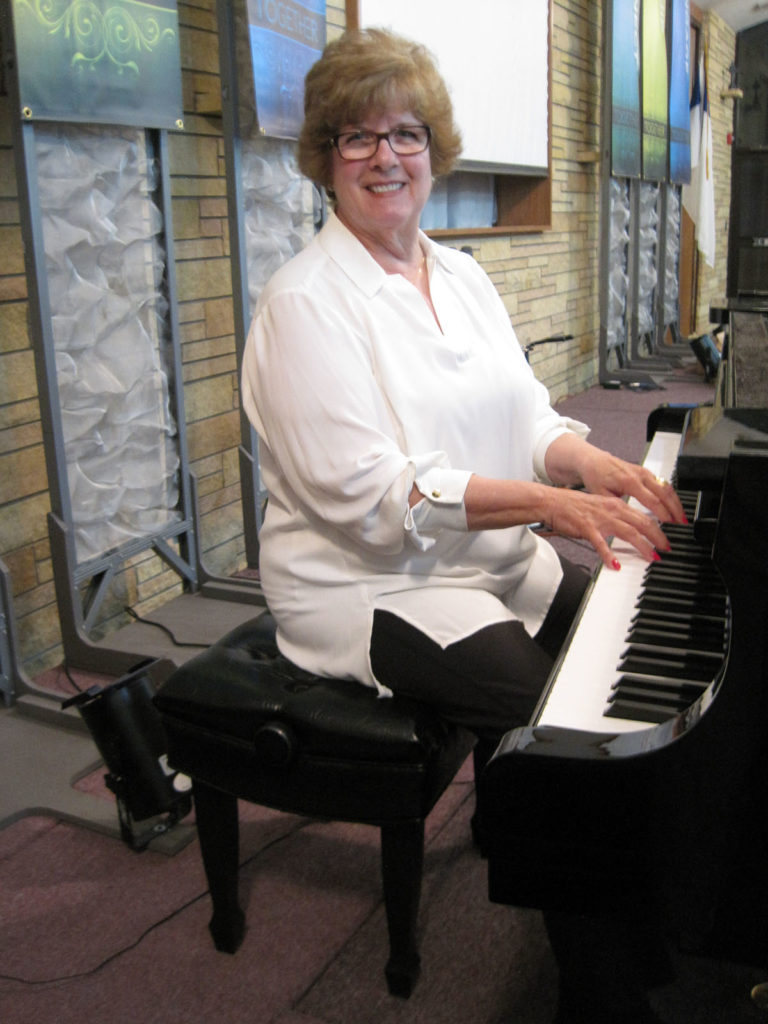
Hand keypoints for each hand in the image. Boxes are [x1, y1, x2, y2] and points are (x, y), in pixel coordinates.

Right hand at [543, 485, 673, 569]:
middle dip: (657, 537)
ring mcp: (600, 519)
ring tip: (650, 557)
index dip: (658, 528)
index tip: (666, 539)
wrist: (552, 502)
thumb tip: (630, 528)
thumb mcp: (600, 507)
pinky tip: (615, 564)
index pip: (644, 516)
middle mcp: (612, 510)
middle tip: (665, 549)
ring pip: (628, 532)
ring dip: (642, 546)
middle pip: (642, 523)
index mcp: (616, 504)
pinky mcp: (587, 528)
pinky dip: (609, 555)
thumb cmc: (573, 506)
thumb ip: (616, 516)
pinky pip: (601, 544)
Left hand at [576, 448, 686, 525]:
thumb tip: (628, 521)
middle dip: (675, 509)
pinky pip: (663, 483)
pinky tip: (673, 505)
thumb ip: (616, 506)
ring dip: (676, 502)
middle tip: (682, 524)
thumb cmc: (596, 477)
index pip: (652, 500)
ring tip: (681, 517)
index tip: (670, 525)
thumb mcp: (601, 495)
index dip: (663, 514)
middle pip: (665, 493)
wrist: (593, 461)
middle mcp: (640, 475)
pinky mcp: (645, 471)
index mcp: (629, 482)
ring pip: (667, 487)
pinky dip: (671, 495)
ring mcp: (644, 472)